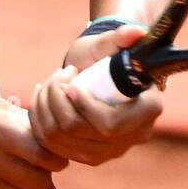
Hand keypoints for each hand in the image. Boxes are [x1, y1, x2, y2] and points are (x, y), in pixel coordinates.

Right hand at [0, 95, 69, 188]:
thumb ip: (14, 116)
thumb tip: (44, 126)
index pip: (41, 150)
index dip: (54, 153)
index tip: (54, 152)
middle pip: (37, 178)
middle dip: (46, 173)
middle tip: (42, 165)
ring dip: (30, 186)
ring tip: (23, 173)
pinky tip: (5, 183)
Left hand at [27, 24, 163, 165]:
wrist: (102, 72)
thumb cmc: (108, 54)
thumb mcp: (111, 43)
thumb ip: (122, 36)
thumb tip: (135, 32)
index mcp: (148, 110)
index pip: (110, 125)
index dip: (84, 106)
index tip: (69, 84)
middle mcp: (133, 137)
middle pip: (80, 133)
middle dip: (58, 101)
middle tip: (59, 75)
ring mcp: (110, 151)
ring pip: (61, 140)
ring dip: (45, 108)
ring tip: (50, 83)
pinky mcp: (87, 156)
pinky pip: (52, 146)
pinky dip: (39, 120)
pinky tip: (40, 97)